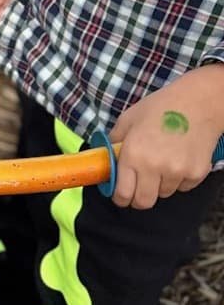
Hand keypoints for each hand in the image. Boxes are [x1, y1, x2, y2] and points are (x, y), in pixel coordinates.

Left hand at [110, 68, 223, 208]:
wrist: (198, 103)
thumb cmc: (161, 107)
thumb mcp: (128, 119)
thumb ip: (115, 141)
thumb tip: (106, 158)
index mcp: (133, 155)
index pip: (123, 193)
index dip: (120, 198)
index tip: (120, 195)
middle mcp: (155, 167)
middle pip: (144, 202)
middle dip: (138, 198)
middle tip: (138, 187)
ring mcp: (178, 172)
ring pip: (164, 193)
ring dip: (160, 185)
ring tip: (162, 162)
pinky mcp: (197, 173)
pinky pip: (183, 187)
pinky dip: (179, 179)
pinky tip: (178, 158)